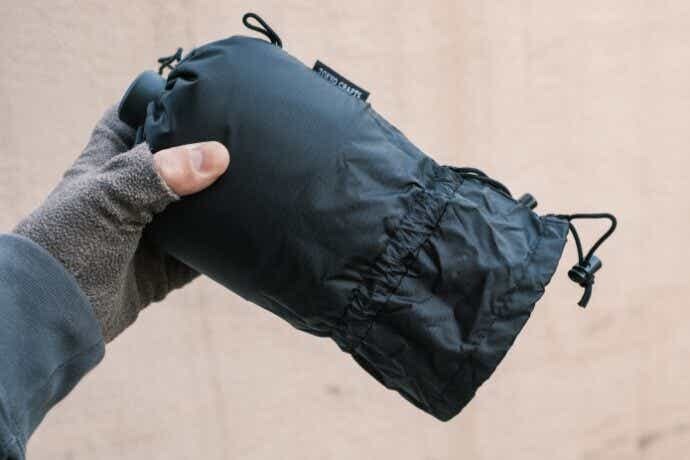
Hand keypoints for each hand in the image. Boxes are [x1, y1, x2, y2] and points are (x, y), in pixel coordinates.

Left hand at [14, 106, 229, 341]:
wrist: (53, 314)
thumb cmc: (66, 242)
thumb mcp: (108, 194)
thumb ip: (159, 173)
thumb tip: (217, 155)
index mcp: (109, 164)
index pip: (133, 120)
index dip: (161, 103)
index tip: (199, 92)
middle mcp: (132, 194)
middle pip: (175, 164)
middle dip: (205, 153)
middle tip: (244, 139)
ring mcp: (150, 232)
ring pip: (194, 210)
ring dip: (219, 203)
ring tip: (257, 183)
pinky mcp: (164, 267)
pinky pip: (202, 254)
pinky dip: (222, 248)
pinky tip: (247, 234)